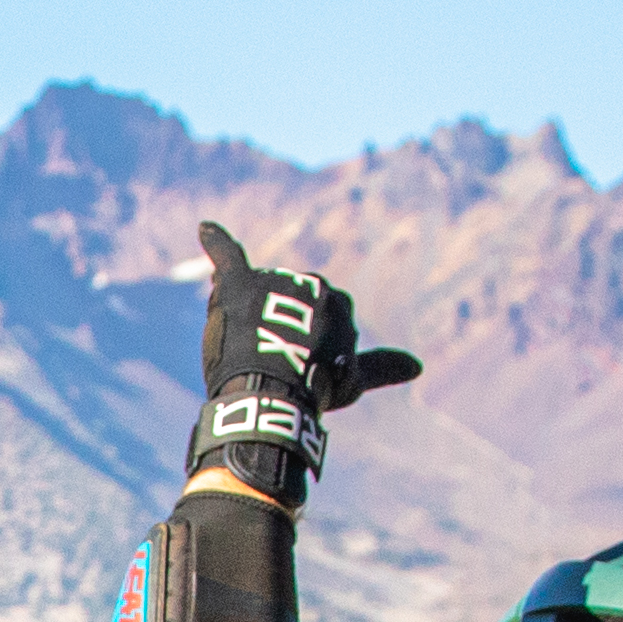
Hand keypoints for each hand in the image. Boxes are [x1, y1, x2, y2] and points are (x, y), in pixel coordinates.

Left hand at [187, 218, 421, 508]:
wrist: (275, 393)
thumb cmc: (317, 388)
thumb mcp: (353, 378)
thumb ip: (381, 367)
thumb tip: (418, 366)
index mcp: (337, 299)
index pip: (310, 323)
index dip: (299, 350)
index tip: (296, 370)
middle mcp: (309, 281)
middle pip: (280, 309)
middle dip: (272, 336)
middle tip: (269, 365)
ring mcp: (276, 280)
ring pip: (254, 300)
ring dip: (247, 324)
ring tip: (247, 353)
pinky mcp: (239, 283)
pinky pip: (226, 256)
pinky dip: (215, 242)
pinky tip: (204, 228)